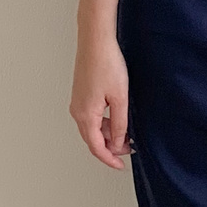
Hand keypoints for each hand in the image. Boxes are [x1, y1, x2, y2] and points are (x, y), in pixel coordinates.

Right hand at [70, 28, 133, 168]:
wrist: (95, 40)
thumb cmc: (107, 64)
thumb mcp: (120, 98)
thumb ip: (120, 123)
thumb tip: (119, 142)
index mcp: (85, 115)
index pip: (96, 147)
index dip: (109, 159)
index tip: (121, 166)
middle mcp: (77, 111)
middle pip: (93, 139)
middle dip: (111, 147)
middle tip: (130, 147)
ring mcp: (77, 102)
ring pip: (93, 127)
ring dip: (109, 133)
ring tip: (128, 131)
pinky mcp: (81, 93)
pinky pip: (91, 116)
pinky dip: (104, 122)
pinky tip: (118, 116)